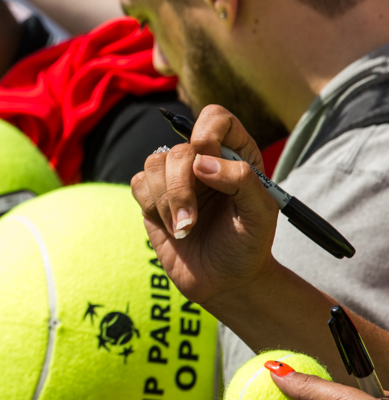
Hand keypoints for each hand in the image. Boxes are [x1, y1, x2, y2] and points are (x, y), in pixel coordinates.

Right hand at [130, 104, 279, 308]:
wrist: (225, 281)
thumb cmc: (248, 245)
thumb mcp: (261, 214)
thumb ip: (242, 179)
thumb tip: (200, 162)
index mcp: (234, 155)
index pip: (215, 118)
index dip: (207, 133)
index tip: (207, 166)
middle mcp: (202, 159)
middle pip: (178, 149)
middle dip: (181, 188)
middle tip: (191, 222)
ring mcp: (174, 176)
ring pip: (153, 164)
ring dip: (167, 202)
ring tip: (185, 229)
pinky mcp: (151, 195)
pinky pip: (138, 184)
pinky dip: (153, 208)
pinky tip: (172, 228)